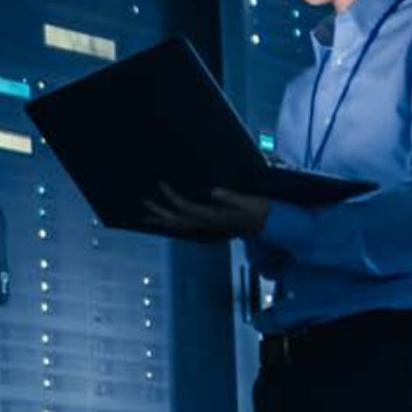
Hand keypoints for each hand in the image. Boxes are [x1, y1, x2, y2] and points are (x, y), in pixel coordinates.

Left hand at [140, 183, 271, 239]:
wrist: (267, 224)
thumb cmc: (258, 210)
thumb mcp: (248, 202)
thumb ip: (231, 197)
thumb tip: (214, 191)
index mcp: (212, 216)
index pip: (185, 207)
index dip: (171, 197)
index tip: (161, 184)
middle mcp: (206, 224)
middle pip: (176, 220)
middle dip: (159, 212)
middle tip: (144, 203)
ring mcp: (207, 227)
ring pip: (178, 226)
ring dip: (162, 221)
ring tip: (146, 218)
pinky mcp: (209, 227)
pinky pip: (185, 228)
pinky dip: (172, 225)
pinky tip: (166, 222)